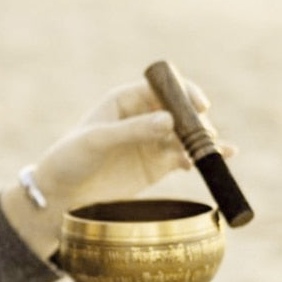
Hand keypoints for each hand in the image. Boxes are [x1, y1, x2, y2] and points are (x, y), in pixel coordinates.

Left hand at [32, 78, 217, 209]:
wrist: (62, 195)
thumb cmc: (71, 158)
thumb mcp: (98, 140)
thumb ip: (133, 130)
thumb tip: (170, 120)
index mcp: (124, 99)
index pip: (162, 87)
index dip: (184, 92)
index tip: (200, 105)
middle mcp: (142, 116)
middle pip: (180, 110)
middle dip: (196, 120)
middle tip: (205, 136)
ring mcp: (152, 140)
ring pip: (187, 134)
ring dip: (203, 140)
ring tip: (213, 152)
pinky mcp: (158, 165)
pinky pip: (187, 157)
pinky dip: (203, 158)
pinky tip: (218, 161)